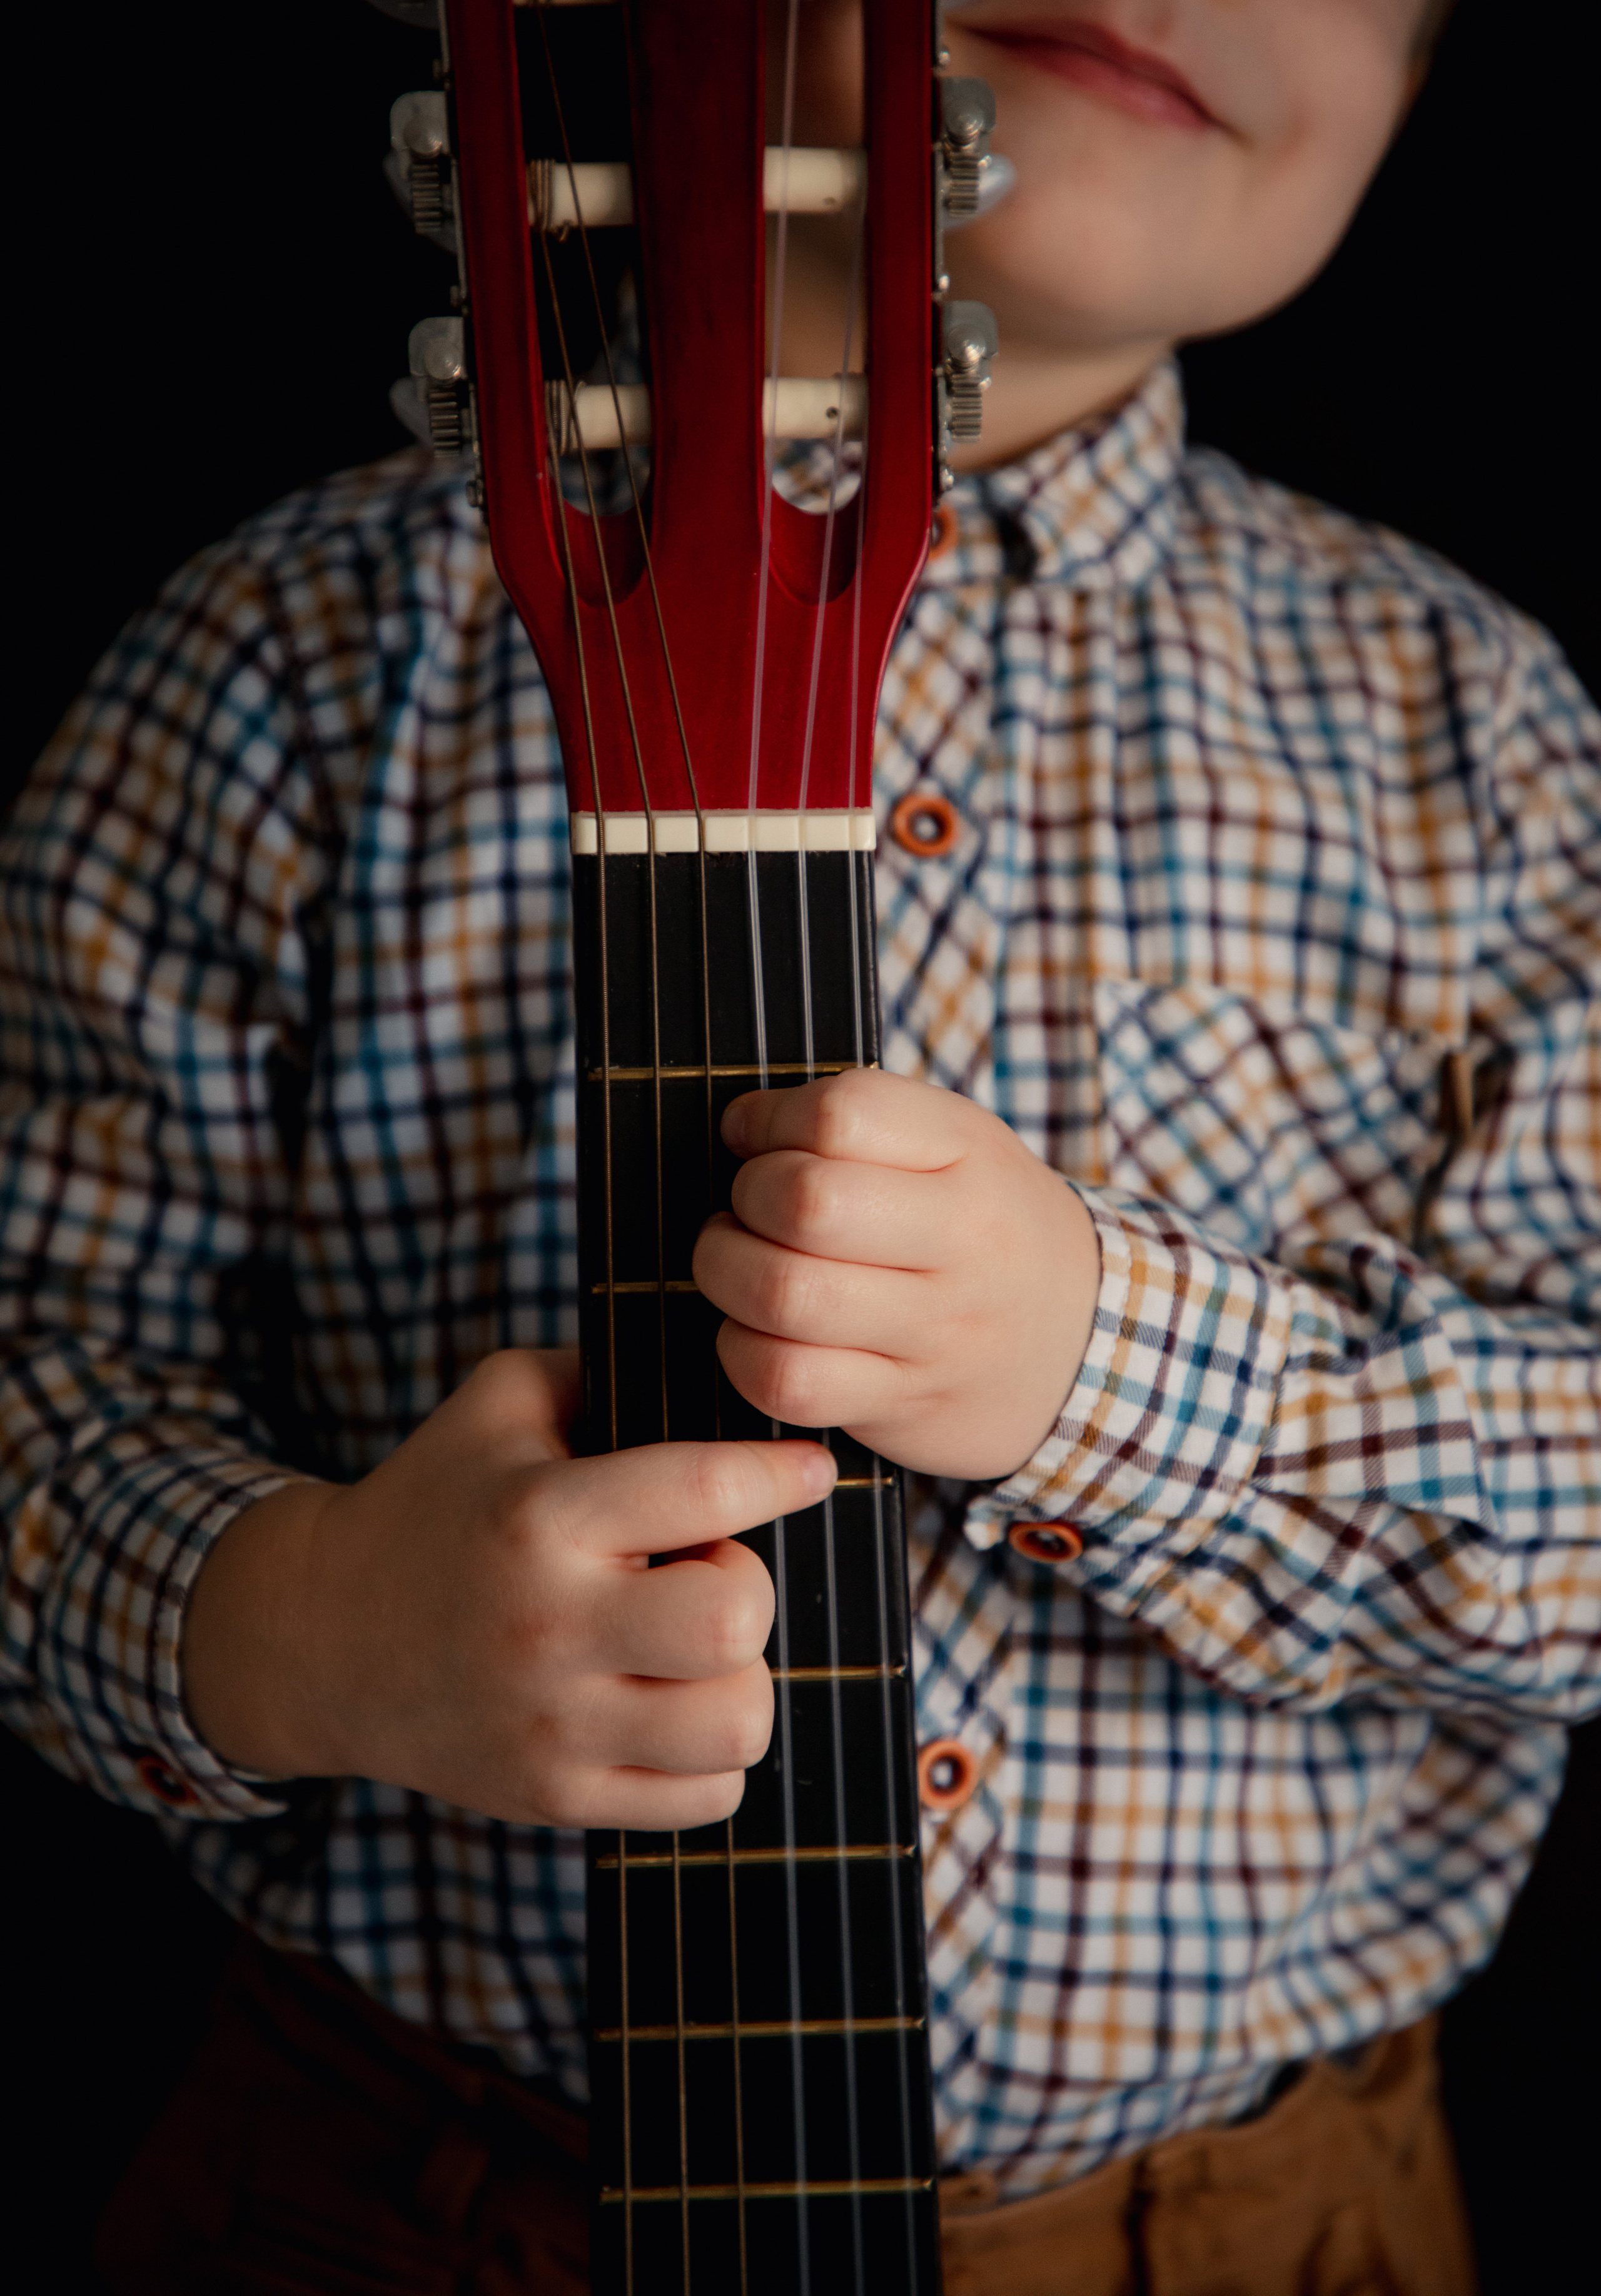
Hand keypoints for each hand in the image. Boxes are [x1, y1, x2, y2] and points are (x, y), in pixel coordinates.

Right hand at [183, 1349, 835, 1828]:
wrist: (318, 1637)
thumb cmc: (434, 1500)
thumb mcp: (498, 1403)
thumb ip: (601, 1369)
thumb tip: (720, 1364)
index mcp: (542, 1517)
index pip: (708, 1492)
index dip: (782, 1473)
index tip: (808, 1469)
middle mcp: (550, 1625)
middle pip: (733, 1619)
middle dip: (746, 1585)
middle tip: (706, 1571)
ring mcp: (553, 1726)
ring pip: (736, 1724)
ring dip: (738, 1678)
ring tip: (691, 1649)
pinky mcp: (556, 1799)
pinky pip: (708, 1799)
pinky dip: (711, 1755)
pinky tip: (670, 1707)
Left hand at [692, 1069, 1099, 1479]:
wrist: (1083, 1344)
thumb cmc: (984, 1228)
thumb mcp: (958, 1144)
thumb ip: (863, 1119)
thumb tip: (742, 1126)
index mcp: (970, 1153)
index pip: (842, 1114)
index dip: (770, 1120)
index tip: (756, 1139)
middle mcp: (963, 1242)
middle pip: (807, 1203)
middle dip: (744, 1197)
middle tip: (749, 1207)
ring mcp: (936, 1332)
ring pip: (786, 1295)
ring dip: (726, 1271)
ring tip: (736, 1261)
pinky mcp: (903, 1404)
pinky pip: (788, 1381)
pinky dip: (742, 1351)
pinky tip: (755, 1330)